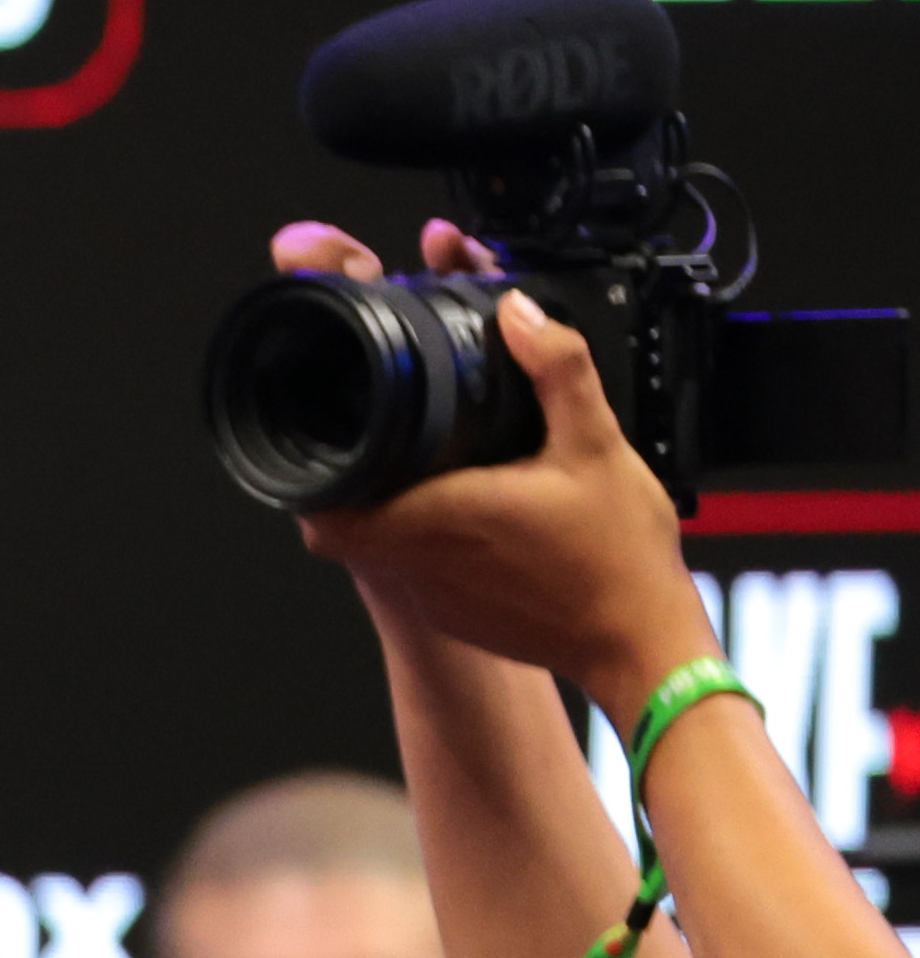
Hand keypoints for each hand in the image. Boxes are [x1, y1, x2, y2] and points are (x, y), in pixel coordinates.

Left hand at [276, 220, 722, 700]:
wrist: (643, 645)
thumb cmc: (620, 557)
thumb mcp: (598, 445)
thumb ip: (557, 370)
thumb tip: (518, 312)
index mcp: (438, 519)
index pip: (323, 514)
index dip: (314, 480)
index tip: (338, 441)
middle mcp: (422, 565)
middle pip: (342, 528)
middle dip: (353, 484)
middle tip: (384, 446)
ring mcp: (436, 598)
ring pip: (381, 550)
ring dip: (393, 512)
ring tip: (431, 472)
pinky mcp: (459, 618)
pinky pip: (420, 574)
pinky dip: (430, 543)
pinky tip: (474, 516)